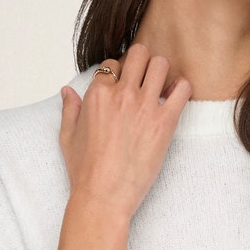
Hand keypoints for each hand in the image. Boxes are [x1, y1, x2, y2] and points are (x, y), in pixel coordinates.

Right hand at [59, 44, 191, 218]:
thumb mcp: (67, 137)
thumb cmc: (85, 171)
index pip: (112, 63)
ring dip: (162, 72)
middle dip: (142, 62)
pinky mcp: (165, 122)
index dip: (118, 73)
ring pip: (161, 64)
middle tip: (144, 80)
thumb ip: (70, 109)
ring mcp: (144, 106)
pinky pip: (182, 89)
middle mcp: (121, 94)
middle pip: (139, 53)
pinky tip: (174, 100)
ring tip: (160, 88)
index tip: (123, 87)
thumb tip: (67, 91)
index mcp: (97, 94)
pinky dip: (181, 88)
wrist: (104, 196)